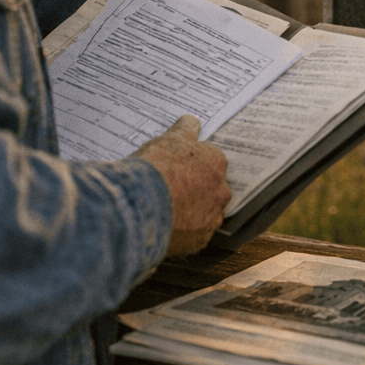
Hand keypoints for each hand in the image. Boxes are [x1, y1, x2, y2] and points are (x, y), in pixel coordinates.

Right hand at [132, 115, 231, 257]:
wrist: (143, 205)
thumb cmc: (157, 168)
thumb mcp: (169, 140)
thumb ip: (184, 130)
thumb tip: (191, 121)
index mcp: (217, 163)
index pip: (211, 162)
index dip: (193, 165)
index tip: (179, 168)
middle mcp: (221, 191)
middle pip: (212, 189)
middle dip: (196, 190)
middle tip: (173, 190)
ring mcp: (211, 218)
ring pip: (205, 214)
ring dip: (191, 213)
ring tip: (167, 211)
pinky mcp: (199, 242)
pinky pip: (194, 237)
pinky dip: (183, 233)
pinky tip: (166, 227)